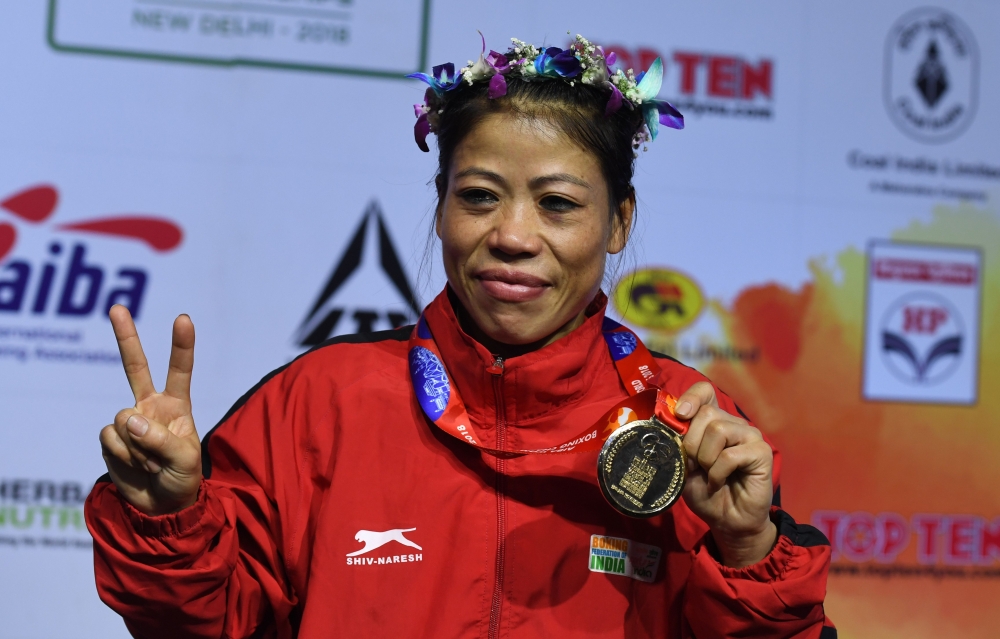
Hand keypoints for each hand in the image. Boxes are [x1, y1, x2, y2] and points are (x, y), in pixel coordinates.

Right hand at [99, 305, 201, 515]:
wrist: (161, 508)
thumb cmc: (183, 479)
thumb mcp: (185, 460)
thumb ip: (161, 439)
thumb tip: (129, 420)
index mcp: (177, 405)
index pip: (180, 371)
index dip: (181, 346)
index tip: (183, 319)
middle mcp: (151, 407)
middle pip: (135, 367)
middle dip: (126, 337)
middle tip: (117, 307)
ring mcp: (129, 422)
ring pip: (124, 420)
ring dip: (139, 448)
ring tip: (153, 464)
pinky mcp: (111, 439)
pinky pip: (111, 438)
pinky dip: (125, 456)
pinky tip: (136, 467)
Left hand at [675, 382, 775, 567]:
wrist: (726, 520)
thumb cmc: (703, 491)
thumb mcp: (682, 464)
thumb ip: (678, 442)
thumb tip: (668, 422)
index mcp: (713, 421)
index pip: (705, 391)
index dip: (691, 397)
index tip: (680, 415)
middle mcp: (733, 423)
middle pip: (706, 414)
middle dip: (691, 443)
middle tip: (694, 465)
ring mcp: (750, 435)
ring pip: (718, 430)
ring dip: (705, 459)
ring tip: (708, 475)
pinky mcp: (762, 452)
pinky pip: (730, 455)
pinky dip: (717, 473)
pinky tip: (718, 483)